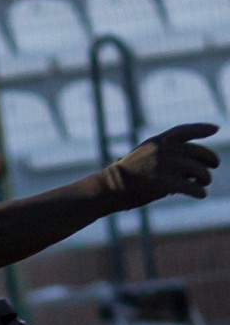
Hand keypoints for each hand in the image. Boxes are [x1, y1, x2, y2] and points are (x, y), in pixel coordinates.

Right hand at [102, 123, 217, 205]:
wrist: (109, 187)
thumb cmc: (126, 175)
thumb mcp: (144, 155)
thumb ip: (166, 153)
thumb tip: (194, 166)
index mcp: (159, 141)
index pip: (186, 130)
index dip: (203, 129)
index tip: (216, 129)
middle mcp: (165, 150)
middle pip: (201, 153)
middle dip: (211, 160)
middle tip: (213, 167)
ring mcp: (166, 166)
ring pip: (200, 171)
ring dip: (205, 178)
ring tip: (203, 183)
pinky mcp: (166, 184)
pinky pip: (193, 188)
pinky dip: (199, 192)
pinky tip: (200, 195)